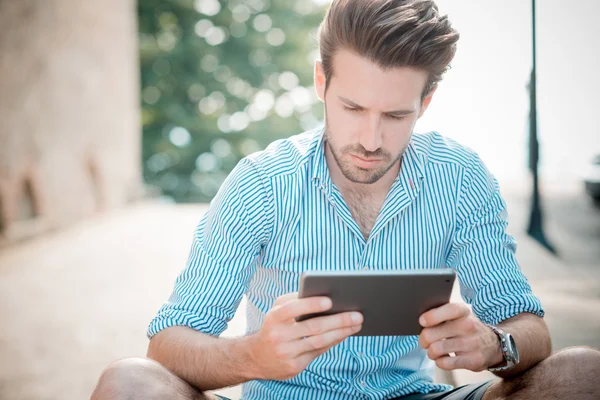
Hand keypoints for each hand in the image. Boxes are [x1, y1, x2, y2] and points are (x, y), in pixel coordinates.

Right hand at [246, 292, 362, 380]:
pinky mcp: (294, 366)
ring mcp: (286, 353)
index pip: (292, 309)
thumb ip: (294, 301)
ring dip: (341, 332)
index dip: (311, 305)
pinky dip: (334, 342)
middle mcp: (278, 336)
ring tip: (357, 324)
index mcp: (273, 317)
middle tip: (358, 315)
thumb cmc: (273, 326)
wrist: (255, 357)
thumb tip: (323, 295)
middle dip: (338, 320)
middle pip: (313, 327)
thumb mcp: (276, 311)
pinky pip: (318, 352)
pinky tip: (345, 334)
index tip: (330, 301)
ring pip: (319, 341)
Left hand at [418, 302, 502, 371]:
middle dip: (423, 339)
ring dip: (430, 352)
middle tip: (424, 341)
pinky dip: (439, 362)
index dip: (432, 316)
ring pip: (436, 349)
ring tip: (433, 351)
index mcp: (463, 311)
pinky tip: (443, 358)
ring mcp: (472, 344)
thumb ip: (442, 314)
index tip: (422, 322)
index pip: (448, 310)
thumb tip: (420, 322)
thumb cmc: (467, 328)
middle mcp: (468, 326)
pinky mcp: (473, 360)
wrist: (494, 345)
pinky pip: (445, 363)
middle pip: (432, 334)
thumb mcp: (459, 315)